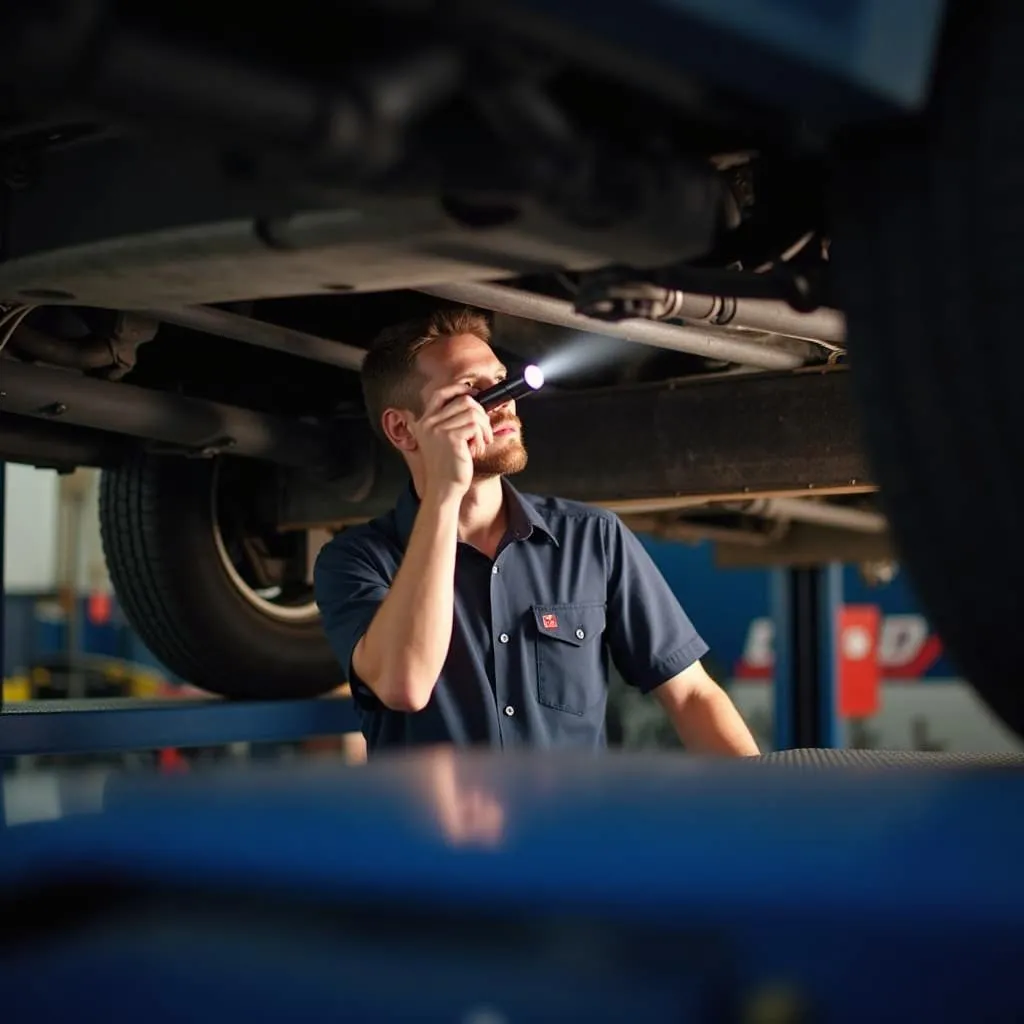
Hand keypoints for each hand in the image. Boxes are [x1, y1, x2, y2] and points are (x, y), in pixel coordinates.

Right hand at [409, 384, 492, 499]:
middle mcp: (428, 423)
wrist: (444, 489)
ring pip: (473, 412)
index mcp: (424, 422)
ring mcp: (438, 429)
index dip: (459, 388)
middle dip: (481, 414)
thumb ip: (450, 422)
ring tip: (480, 443)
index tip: (475, 393)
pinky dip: (482, 437)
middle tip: (484, 432)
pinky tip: (476, 450)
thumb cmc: (448, 467)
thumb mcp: (444, 441)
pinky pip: (475, 426)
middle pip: (464, 400)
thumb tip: (473, 401)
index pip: (440, 393)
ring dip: (484, 428)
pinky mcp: (450, 437)